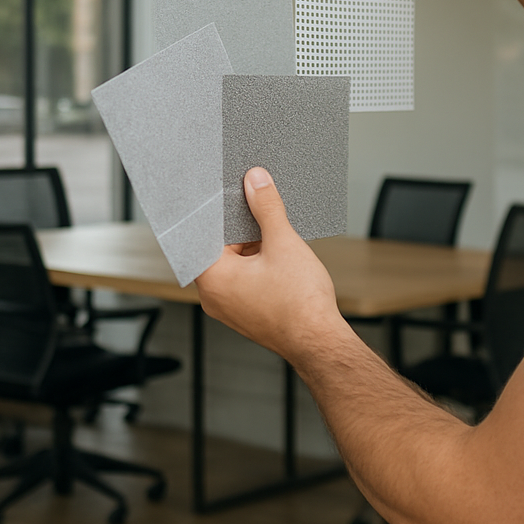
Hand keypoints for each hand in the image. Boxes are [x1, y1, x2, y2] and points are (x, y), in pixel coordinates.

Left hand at [194, 168, 344, 364]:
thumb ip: (266, 208)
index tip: (231, 195)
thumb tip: (255, 182)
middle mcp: (214, 297)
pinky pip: (244, 281)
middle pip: (220, 248)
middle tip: (261, 210)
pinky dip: (258, 265)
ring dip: (253, 248)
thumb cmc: (300, 303)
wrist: (320, 340)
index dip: (219, 212)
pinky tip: (280, 258)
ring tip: (277, 239)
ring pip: (234, 264)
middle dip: (242, 228)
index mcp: (213, 279)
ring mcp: (230, 308)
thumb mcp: (283, 243)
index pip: (203, 234)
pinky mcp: (246, 313)